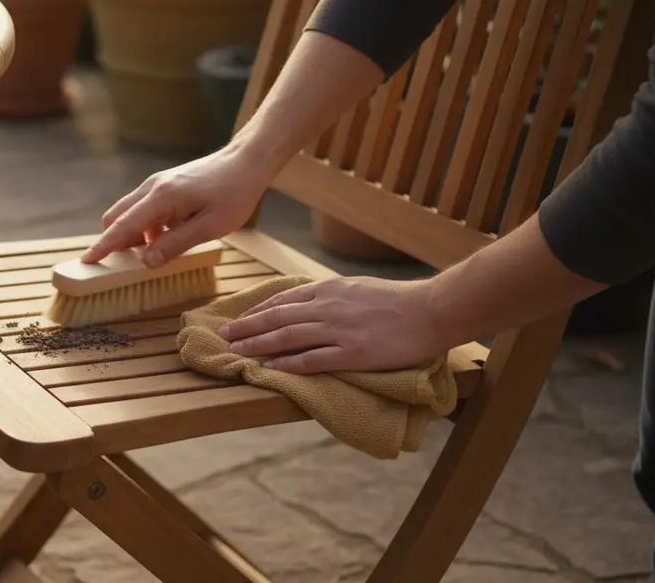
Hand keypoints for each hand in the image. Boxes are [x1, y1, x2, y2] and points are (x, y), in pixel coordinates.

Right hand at [82, 142, 273, 265]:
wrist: (247, 161)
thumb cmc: (234, 193)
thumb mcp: (209, 227)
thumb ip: (175, 244)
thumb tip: (146, 261)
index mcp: (161, 197)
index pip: (123, 226)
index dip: (104, 246)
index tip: (86, 261)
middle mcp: (152, 187)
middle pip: (117, 217)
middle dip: (114, 241)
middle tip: (120, 265)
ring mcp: (158, 184)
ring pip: (130, 212)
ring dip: (134, 235)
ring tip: (155, 252)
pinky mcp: (166, 185)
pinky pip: (145, 208)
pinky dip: (147, 226)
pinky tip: (170, 236)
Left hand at [218, 276, 454, 374]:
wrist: (430, 310)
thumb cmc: (397, 300)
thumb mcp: (356, 288)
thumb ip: (331, 295)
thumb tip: (308, 302)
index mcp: (329, 290)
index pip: (282, 301)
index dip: (257, 312)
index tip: (238, 320)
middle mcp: (327, 308)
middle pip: (277, 318)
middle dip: (247, 327)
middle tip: (223, 336)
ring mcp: (338, 331)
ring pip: (288, 337)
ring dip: (258, 345)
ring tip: (237, 352)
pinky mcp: (352, 353)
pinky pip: (313, 359)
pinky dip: (288, 363)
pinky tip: (271, 367)